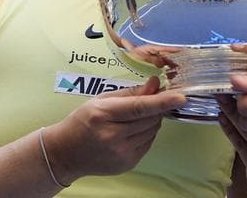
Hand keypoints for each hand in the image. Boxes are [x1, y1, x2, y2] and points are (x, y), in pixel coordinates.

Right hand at [48, 77, 187, 178]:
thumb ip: (130, 93)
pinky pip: (148, 143)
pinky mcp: (127, 163)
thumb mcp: (101, 100)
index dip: (162, 102)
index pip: (140, 107)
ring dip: (151, 121)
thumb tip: (155, 84)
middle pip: (150, 119)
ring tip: (133, 118)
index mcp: (103, 115)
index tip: (181, 97)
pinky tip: (131, 131)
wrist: (65, 153)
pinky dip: (146, 133)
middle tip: (150, 100)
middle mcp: (113, 136)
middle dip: (156, 107)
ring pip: (152, 131)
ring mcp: (121, 153)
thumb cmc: (82, 121)